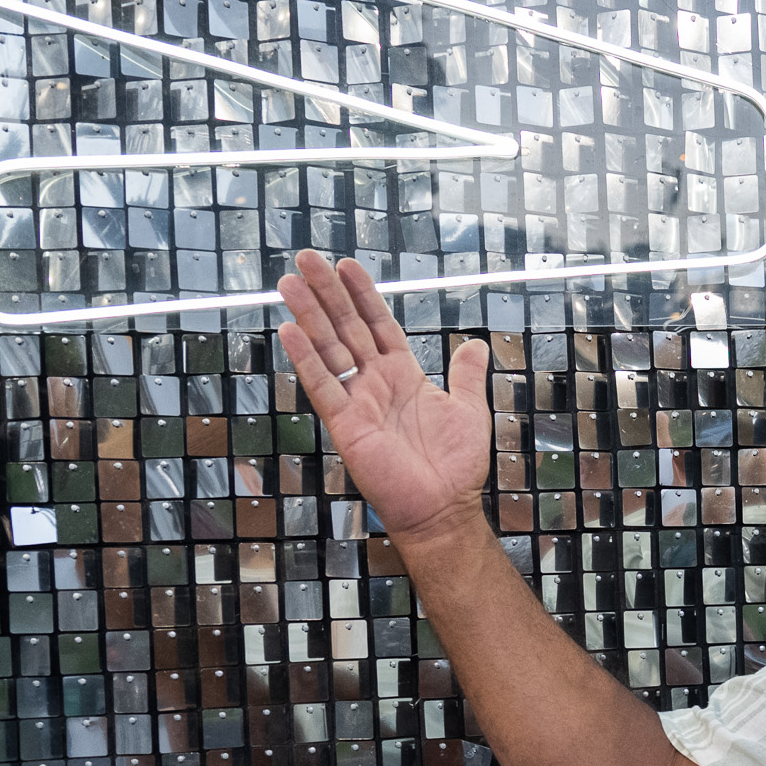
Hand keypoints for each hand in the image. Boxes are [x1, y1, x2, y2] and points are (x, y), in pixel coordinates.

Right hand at [276, 249, 490, 542]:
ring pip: (329, 349)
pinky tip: (290, 331)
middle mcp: (375, 383)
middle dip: (327, 293)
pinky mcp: (346, 425)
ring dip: (309, 315)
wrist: (445, 506)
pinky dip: (306, 359)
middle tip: (306, 259)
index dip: (363, 294)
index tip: (347, 265)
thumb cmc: (456, 465)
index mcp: (403, 375)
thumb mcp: (470, 410)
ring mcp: (358, 401)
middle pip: (346, 328)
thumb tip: (476, 344)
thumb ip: (468, 375)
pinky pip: (322, 386)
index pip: (377, 324)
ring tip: (289, 283)